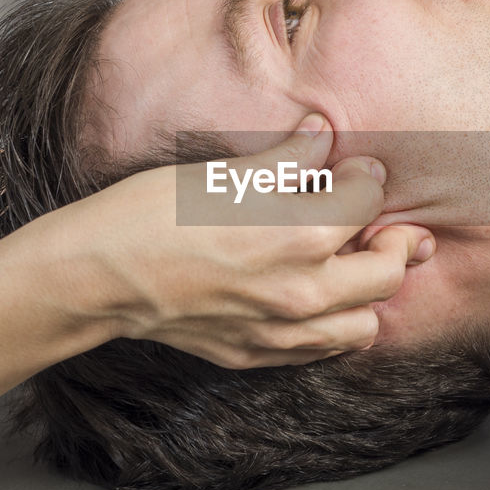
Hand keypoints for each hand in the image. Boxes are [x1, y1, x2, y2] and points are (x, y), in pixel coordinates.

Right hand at [44, 114, 433, 368]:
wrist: (95, 277)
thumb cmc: (149, 216)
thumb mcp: (223, 173)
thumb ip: (286, 159)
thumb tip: (322, 134)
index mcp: (300, 236)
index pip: (367, 202)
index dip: (367, 178)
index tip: (356, 169)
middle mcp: (301, 292)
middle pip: (387, 272)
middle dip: (395, 241)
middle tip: (386, 222)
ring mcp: (280, 332)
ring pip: (366, 324)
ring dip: (371, 293)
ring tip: (355, 264)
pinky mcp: (256, 355)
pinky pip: (322, 350)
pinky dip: (335, 324)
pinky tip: (319, 297)